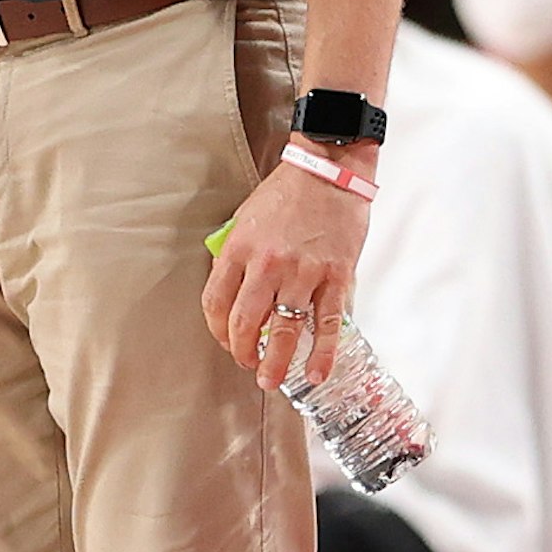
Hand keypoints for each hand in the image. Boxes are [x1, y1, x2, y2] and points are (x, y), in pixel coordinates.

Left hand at [204, 153, 370, 395]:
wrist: (329, 172)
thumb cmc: (285, 195)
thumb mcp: (245, 219)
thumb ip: (236, 256)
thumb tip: (230, 294)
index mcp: (239, 248)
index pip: (215, 302)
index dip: (217, 330)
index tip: (225, 340)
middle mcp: (267, 263)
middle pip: (245, 323)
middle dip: (242, 352)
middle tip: (247, 364)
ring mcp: (303, 272)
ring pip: (284, 330)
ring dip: (275, 362)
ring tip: (270, 380)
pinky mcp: (336, 276)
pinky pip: (326, 324)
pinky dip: (322, 354)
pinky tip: (316, 374)